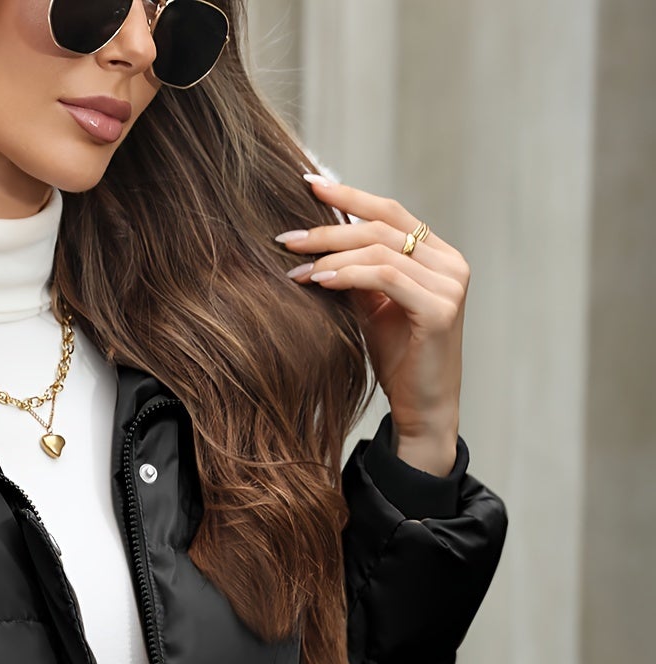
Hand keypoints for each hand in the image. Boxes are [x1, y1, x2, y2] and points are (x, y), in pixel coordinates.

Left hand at [275, 172, 467, 474]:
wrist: (422, 409)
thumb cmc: (398, 360)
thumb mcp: (371, 308)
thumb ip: (354, 274)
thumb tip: (316, 245)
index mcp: (436, 255)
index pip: (389, 211)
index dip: (349, 195)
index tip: (308, 183)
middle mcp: (449, 261)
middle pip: (382, 225)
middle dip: (329, 227)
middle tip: (285, 237)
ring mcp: (450, 283)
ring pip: (381, 250)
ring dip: (331, 254)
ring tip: (294, 267)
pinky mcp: (441, 308)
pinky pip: (387, 277)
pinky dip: (349, 275)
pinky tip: (319, 281)